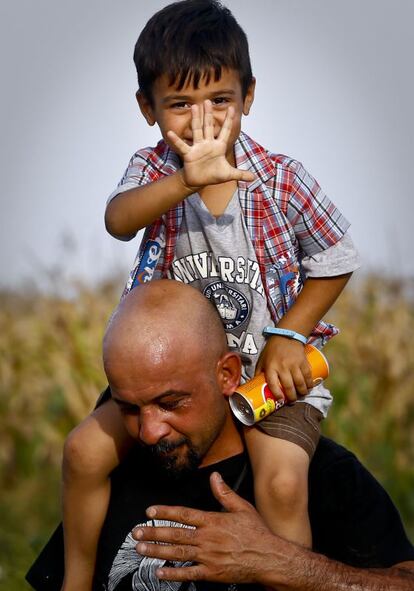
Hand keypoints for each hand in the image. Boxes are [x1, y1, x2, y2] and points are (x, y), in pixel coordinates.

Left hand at [132, 472, 284, 584]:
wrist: (269, 558)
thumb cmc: (256, 532)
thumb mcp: (242, 508)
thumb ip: (225, 493)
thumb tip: (214, 476)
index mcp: (213, 521)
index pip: (184, 514)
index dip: (165, 512)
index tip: (150, 511)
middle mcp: (207, 538)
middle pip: (175, 533)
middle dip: (153, 531)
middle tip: (136, 531)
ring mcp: (208, 557)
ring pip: (178, 552)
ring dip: (157, 550)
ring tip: (140, 548)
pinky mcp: (212, 573)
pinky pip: (189, 574)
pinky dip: (173, 574)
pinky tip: (159, 573)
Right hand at [168, 100, 254, 187]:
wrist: (198, 181)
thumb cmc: (213, 175)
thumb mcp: (228, 175)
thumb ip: (240, 174)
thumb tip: (253, 177)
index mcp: (219, 147)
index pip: (225, 131)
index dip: (228, 120)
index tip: (232, 108)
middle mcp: (208, 144)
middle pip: (209, 126)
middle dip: (209, 114)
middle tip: (208, 101)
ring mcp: (198, 147)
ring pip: (197, 130)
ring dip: (195, 119)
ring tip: (194, 107)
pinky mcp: (189, 154)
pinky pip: (182, 146)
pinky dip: (176, 140)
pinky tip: (170, 133)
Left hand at [255, 336, 312, 401]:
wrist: (286, 336)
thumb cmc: (272, 350)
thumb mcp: (262, 360)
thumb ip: (259, 372)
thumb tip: (254, 386)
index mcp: (271, 367)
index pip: (273, 383)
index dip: (277, 394)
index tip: (280, 400)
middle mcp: (283, 366)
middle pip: (288, 386)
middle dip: (292, 397)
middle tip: (292, 401)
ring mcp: (294, 364)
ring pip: (300, 382)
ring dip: (302, 392)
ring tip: (301, 395)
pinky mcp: (303, 362)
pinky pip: (308, 376)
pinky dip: (310, 384)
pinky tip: (309, 388)